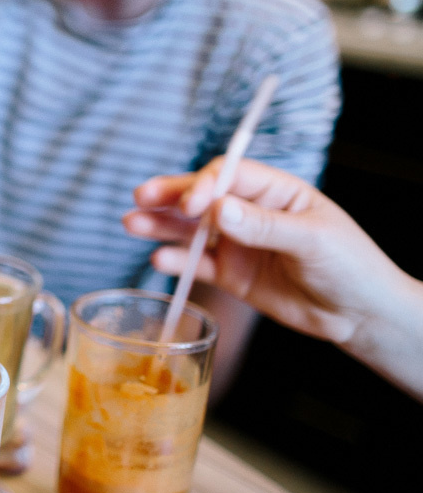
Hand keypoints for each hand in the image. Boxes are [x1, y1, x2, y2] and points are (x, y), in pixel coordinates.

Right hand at [123, 158, 404, 344]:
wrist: (360, 316)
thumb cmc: (351, 266)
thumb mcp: (312, 240)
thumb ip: (263, 225)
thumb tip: (218, 209)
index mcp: (274, 191)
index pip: (229, 176)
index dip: (204, 184)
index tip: (190, 203)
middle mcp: (250, 212)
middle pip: (202, 197)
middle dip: (170, 196)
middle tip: (141, 197)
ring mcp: (238, 244)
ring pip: (191, 229)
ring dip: (162, 225)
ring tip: (132, 223)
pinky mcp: (232, 275)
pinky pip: (198, 265)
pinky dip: (177, 261)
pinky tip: (160, 259)